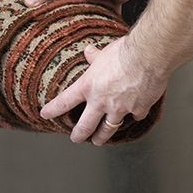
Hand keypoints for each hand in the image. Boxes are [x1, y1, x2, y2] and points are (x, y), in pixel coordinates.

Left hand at [41, 37, 165, 145]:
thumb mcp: (103, 52)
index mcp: (89, 85)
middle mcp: (101, 101)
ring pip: (108, 129)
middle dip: (79, 135)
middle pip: (85, 126)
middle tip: (75, 138)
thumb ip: (94, 56)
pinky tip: (136, 114)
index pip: (65, 100)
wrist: (147, 56)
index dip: (54, 109)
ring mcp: (120, 108)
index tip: (45, 114)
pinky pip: (135, 116)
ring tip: (99, 140)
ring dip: (102, 136)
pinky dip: (135, 115)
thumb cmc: (124, 51)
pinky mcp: (138, 109)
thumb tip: (89, 52)